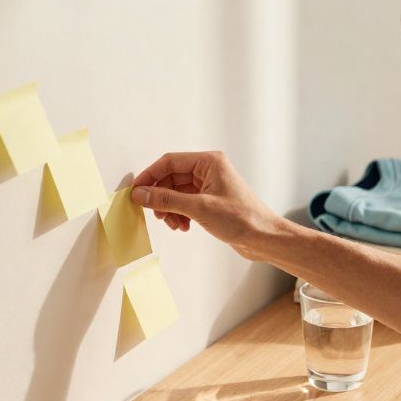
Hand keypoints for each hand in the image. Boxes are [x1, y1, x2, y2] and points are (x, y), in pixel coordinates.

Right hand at [131, 151, 282, 259]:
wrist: (264, 238)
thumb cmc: (242, 219)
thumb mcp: (199, 208)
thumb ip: (166, 200)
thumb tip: (141, 194)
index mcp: (209, 162)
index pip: (170, 162)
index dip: (150, 176)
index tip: (136, 191)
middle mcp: (209, 170)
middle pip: (171, 177)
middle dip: (160, 197)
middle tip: (154, 213)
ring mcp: (209, 186)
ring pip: (177, 192)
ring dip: (170, 208)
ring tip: (173, 223)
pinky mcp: (210, 201)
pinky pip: (185, 203)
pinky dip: (179, 214)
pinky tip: (183, 226)